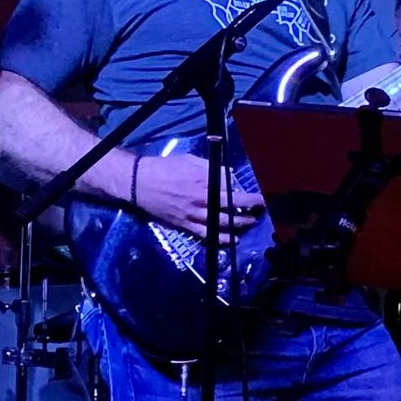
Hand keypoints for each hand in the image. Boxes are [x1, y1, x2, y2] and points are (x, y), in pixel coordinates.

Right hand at [131, 153, 264, 239]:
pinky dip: (221, 238)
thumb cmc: (164, 168)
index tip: (260, 195)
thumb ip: (210, 167)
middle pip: (232, 206)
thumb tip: (228, 175)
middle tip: (260, 210)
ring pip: (222, 222)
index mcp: (203, 179)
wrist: (139, 183)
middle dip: (249, 209)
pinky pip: (206, 235)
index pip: (232, 187)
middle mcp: (201, 198)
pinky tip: (232, 240)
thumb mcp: (189, 160)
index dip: (248, 193)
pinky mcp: (185, 225)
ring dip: (239, 224)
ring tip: (249, 222)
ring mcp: (193, 214)